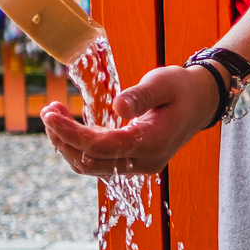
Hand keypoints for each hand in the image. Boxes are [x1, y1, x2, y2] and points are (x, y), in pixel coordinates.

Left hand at [39, 63, 219, 178]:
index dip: (72, 133)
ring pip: (90, 166)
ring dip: (67, 144)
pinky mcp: (132, 162)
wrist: (201, 102)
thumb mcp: (163, 82)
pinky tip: (68, 127)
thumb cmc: (182, 88)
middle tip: (48, 109)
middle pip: (91, 161)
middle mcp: (145, 162)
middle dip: (62, 138)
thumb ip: (140, 96)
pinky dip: (78, 147)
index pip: (102, 147)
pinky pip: (98, 163)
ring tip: (53, 116)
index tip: (50, 114)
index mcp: (153, 142)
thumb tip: (117, 106)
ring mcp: (139, 165)